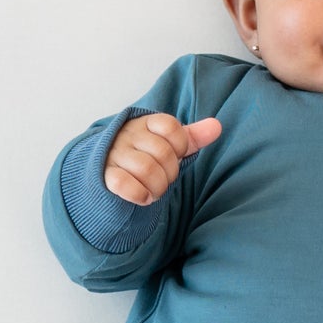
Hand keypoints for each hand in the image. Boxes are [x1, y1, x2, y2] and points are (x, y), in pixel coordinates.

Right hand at [104, 112, 222, 206]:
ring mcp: (115, 155)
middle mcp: (128, 135)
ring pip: (147, 170)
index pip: (172, 128)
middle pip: (163, 153)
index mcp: (145, 124)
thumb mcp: (167, 145)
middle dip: (170, 173)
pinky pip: (125, 185)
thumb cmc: (143, 156)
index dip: (179, 147)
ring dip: (157, 188)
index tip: (174, 156)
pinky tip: (143, 198)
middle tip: (163, 179)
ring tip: (153, 190)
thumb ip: (191, 137)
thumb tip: (217, 126)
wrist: (105, 170)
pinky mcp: (105, 176)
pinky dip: (140, 195)